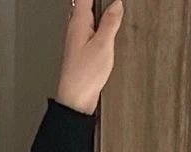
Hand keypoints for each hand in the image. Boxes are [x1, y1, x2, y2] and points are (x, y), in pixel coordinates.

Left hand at [54, 0, 124, 115]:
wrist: (75, 102)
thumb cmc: (83, 77)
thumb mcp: (103, 44)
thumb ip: (110, 22)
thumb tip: (116, 4)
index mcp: (78, 23)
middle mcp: (74, 31)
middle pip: (83, 5)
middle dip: (94, 2)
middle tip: (110, 2)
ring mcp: (76, 42)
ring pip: (85, 18)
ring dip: (96, 10)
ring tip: (110, 8)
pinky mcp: (80, 53)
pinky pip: (88, 31)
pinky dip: (96, 25)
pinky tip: (104, 28)